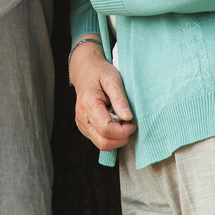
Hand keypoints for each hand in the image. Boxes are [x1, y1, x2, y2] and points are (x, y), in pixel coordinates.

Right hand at [69, 37, 135, 151]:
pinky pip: (98, 139)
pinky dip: (110, 136)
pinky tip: (114, 122)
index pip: (106, 129)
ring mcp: (81, 123)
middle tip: (130, 126)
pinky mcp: (84, 127)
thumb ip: (120, 98)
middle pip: (103, 142)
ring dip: (116, 138)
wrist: (84, 70)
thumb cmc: (99, 72)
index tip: (132, 124)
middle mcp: (82, 116)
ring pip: (101, 144)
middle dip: (120, 139)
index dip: (122, 131)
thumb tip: (127, 117)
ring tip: (121, 122)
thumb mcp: (112, 79)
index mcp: (88, 104)